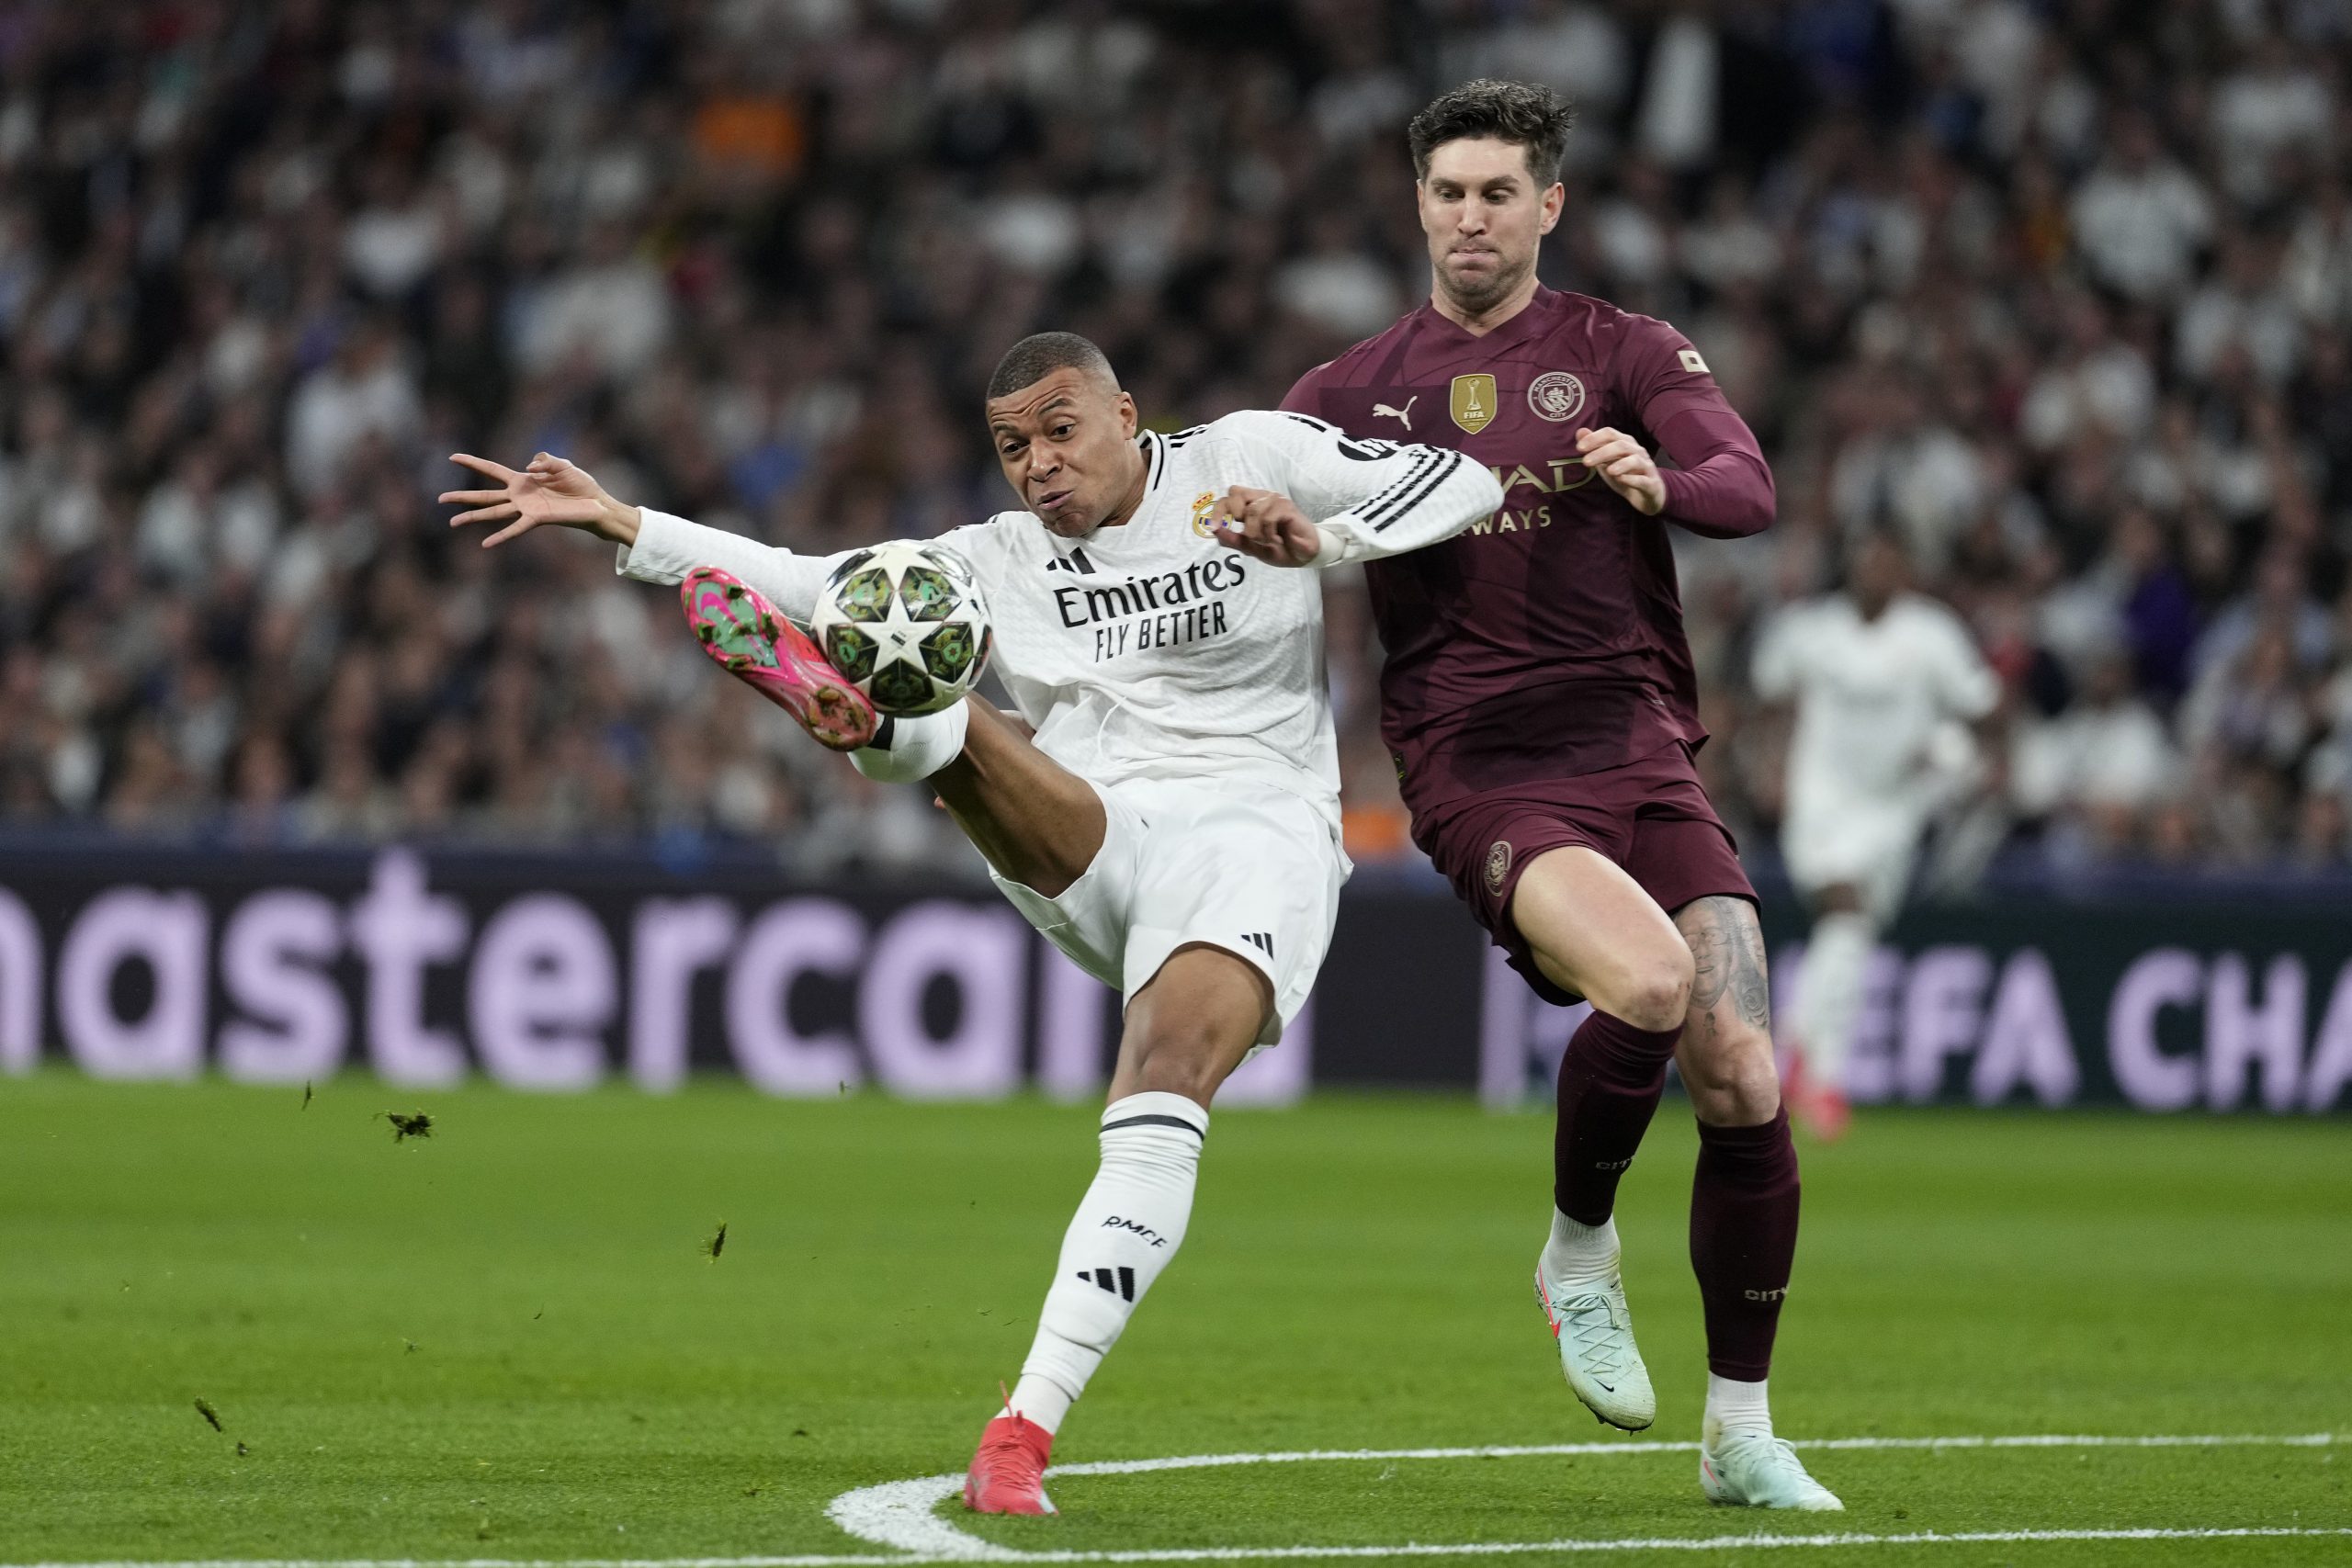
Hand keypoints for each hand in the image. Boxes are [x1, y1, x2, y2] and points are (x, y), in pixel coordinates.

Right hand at [441, 452, 639, 548]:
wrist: (597, 504)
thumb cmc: (580, 485)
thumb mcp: (562, 464)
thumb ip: (544, 460)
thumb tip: (527, 468)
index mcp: (522, 480)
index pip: (491, 469)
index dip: (473, 462)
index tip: (452, 457)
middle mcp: (520, 496)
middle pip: (485, 495)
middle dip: (462, 496)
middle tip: (440, 498)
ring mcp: (526, 508)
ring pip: (493, 512)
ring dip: (473, 517)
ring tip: (452, 522)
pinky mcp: (537, 519)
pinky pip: (515, 528)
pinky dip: (501, 536)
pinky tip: (485, 543)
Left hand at [1210, 485, 1321, 566]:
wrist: (1304, 556)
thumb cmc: (1280, 548)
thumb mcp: (1251, 548)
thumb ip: (1233, 539)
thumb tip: (1214, 531)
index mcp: (1251, 504)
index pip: (1228, 497)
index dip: (1218, 511)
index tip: (1214, 527)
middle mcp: (1261, 498)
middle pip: (1235, 492)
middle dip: (1234, 514)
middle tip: (1247, 533)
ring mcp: (1275, 500)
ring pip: (1251, 511)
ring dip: (1256, 534)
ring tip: (1268, 541)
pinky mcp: (1286, 507)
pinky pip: (1267, 518)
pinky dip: (1268, 534)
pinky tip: (1276, 539)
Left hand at [1575, 426, 1665, 516]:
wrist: (1646, 495)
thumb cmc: (1624, 474)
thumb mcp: (1606, 461)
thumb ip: (1594, 446)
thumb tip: (1580, 431)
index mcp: (1625, 443)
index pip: (1610, 434)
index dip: (1595, 438)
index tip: (1579, 447)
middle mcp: (1637, 452)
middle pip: (1621, 446)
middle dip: (1602, 452)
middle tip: (1585, 461)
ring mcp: (1646, 467)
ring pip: (1635, 461)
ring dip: (1621, 464)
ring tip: (1608, 470)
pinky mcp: (1651, 484)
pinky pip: (1643, 480)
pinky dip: (1632, 479)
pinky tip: (1622, 480)